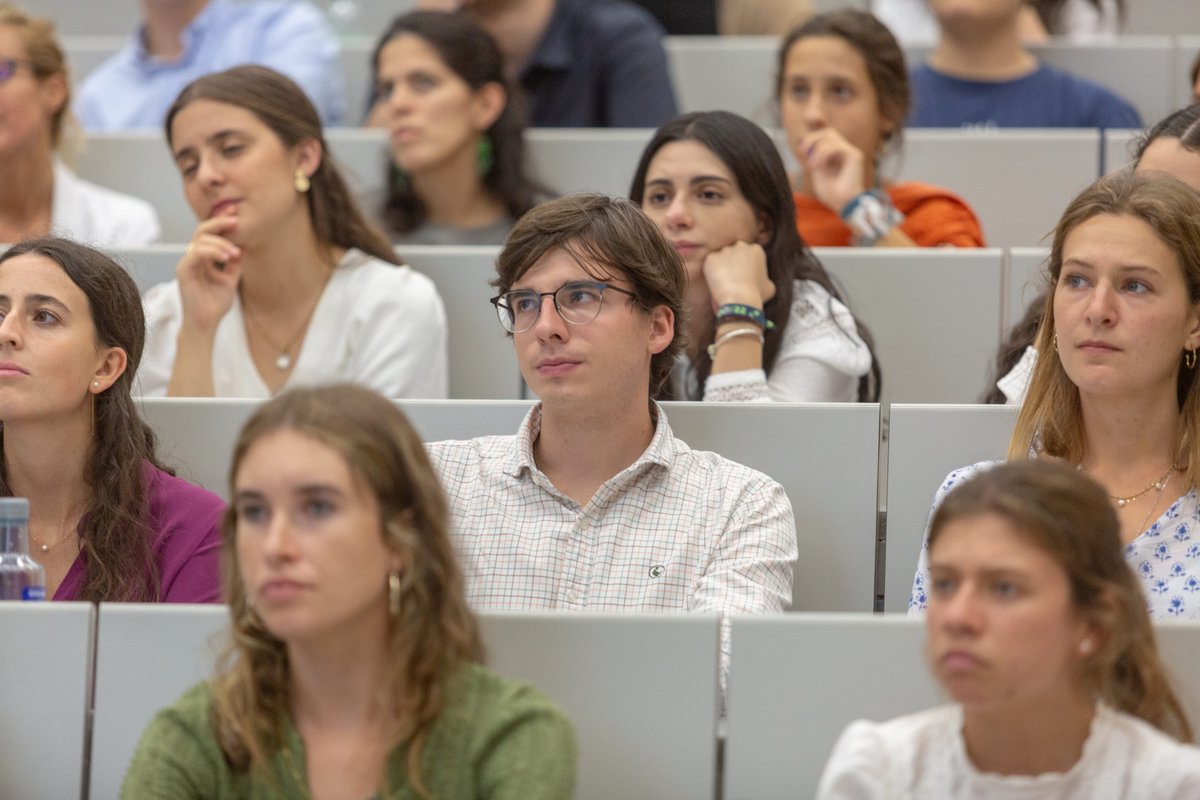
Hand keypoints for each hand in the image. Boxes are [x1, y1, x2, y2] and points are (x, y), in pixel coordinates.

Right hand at [176, 214, 243, 332]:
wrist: (206, 323)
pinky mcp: (183, 271)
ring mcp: (187, 263)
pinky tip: (227, 257)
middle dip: (219, 223)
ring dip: (220, 242)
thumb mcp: (231, 278)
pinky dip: (212, 252)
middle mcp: (193, 257)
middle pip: (202, 231)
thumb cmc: (215, 303)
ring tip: (235, 253)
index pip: (210, 234)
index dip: (221, 222)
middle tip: (236, 220)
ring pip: (199, 240)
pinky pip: (195, 253)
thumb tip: (243, 246)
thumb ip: (234, 262)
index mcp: (203, 257)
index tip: (235, 214)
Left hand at [702, 241, 774, 309]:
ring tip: (722, 283)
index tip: (743, 275)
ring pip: (721, 257)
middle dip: (733, 261)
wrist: (739, 299)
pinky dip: (711, 272)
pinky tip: (715, 283)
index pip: (749, 253)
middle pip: (734, 252)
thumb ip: (765, 278)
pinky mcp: (711, 258)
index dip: (745, 265)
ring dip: (721, 267)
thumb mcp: (769, 286)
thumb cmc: (756, 295)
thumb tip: (763, 281)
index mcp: (756, 250)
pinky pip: (710, 264)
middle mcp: (741, 246)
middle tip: (732, 277)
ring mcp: (725, 250)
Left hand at [797, 128, 867, 212]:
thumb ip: (813, 157)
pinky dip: (823, 154)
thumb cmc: (832, 193)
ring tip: (814, 167)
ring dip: (817, 150)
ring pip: (830, 136)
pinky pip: (835, 146)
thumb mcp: (817, 171)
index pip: (825, 134)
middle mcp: (846, 150)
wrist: (844, 205)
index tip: (802, 149)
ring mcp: (851, 151)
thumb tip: (804, 143)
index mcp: (837, 153)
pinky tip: (819, 167)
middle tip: (803, 152)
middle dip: (812, 139)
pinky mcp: (854, 155)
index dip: (812, 134)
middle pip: (828, 132)